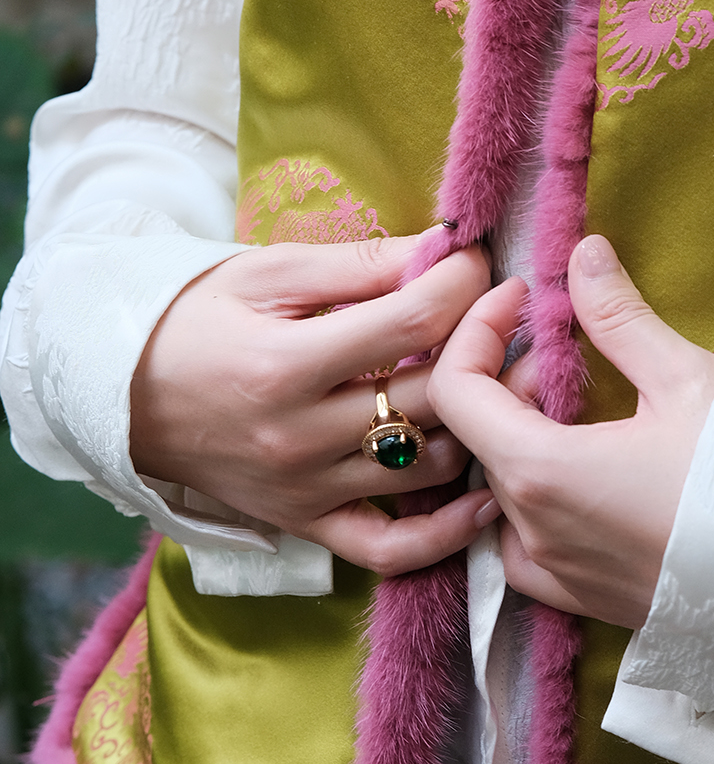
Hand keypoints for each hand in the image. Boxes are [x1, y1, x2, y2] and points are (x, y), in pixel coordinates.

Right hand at [130, 232, 500, 574]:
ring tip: (504, 379)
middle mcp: (300, 436)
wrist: (121, 393)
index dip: (462, 282)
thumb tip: (443, 247)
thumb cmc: (199, 318)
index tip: (479, 261)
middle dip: (485, 343)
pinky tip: (485, 492)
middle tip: (510, 314)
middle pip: (432, 393)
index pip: (412, 319)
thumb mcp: (271, 273)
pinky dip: (446, 531)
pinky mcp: (305, 524)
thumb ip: (361, 263)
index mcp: (287, 363)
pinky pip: (389, 548)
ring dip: (480, 423)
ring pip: (428, 464)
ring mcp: (305, 490)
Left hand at [429, 235, 713, 628]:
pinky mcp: (592, 604)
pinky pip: (529, 547)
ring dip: (527, 435)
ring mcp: (560, 577)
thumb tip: (581, 253)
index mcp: (541, 470)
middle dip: (515, 375)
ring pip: (504, 491)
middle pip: (481, 436)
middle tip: (578, 345)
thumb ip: (619, 315)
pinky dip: (540, 498)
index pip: (454, 390)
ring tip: (589, 406)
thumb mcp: (685, 377)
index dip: (476, 330)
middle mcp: (534, 531)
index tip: (521, 298)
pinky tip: (591, 475)